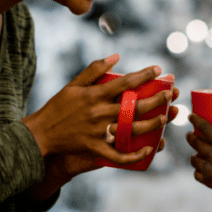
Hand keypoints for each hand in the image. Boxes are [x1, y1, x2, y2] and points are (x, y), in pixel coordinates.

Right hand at [22, 54, 172, 166]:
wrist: (41, 134)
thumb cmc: (57, 106)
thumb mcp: (73, 84)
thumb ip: (94, 69)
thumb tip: (116, 56)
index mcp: (94, 95)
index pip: (125, 82)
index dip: (144, 75)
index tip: (159, 69)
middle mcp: (98, 112)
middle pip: (134, 106)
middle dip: (156, 99)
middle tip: (171, 93)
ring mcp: (98, 132)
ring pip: (131, 129)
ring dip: (152, 124)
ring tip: (166, 117)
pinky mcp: (95, 148)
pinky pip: (118, 154)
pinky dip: (134, 154)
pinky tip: (149, 150)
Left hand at [186, 114, 211, 191]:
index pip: (205, 128)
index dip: (196, 120)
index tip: (191, 116)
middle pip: (195, 142)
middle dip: (190, 137)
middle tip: (190, 134)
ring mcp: (209, 169)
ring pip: (194, 159)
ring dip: (194, 155)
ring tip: (196, 153)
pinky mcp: (209, 181)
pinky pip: (197, 175)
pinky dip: (198, 171)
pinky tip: (200, 170)